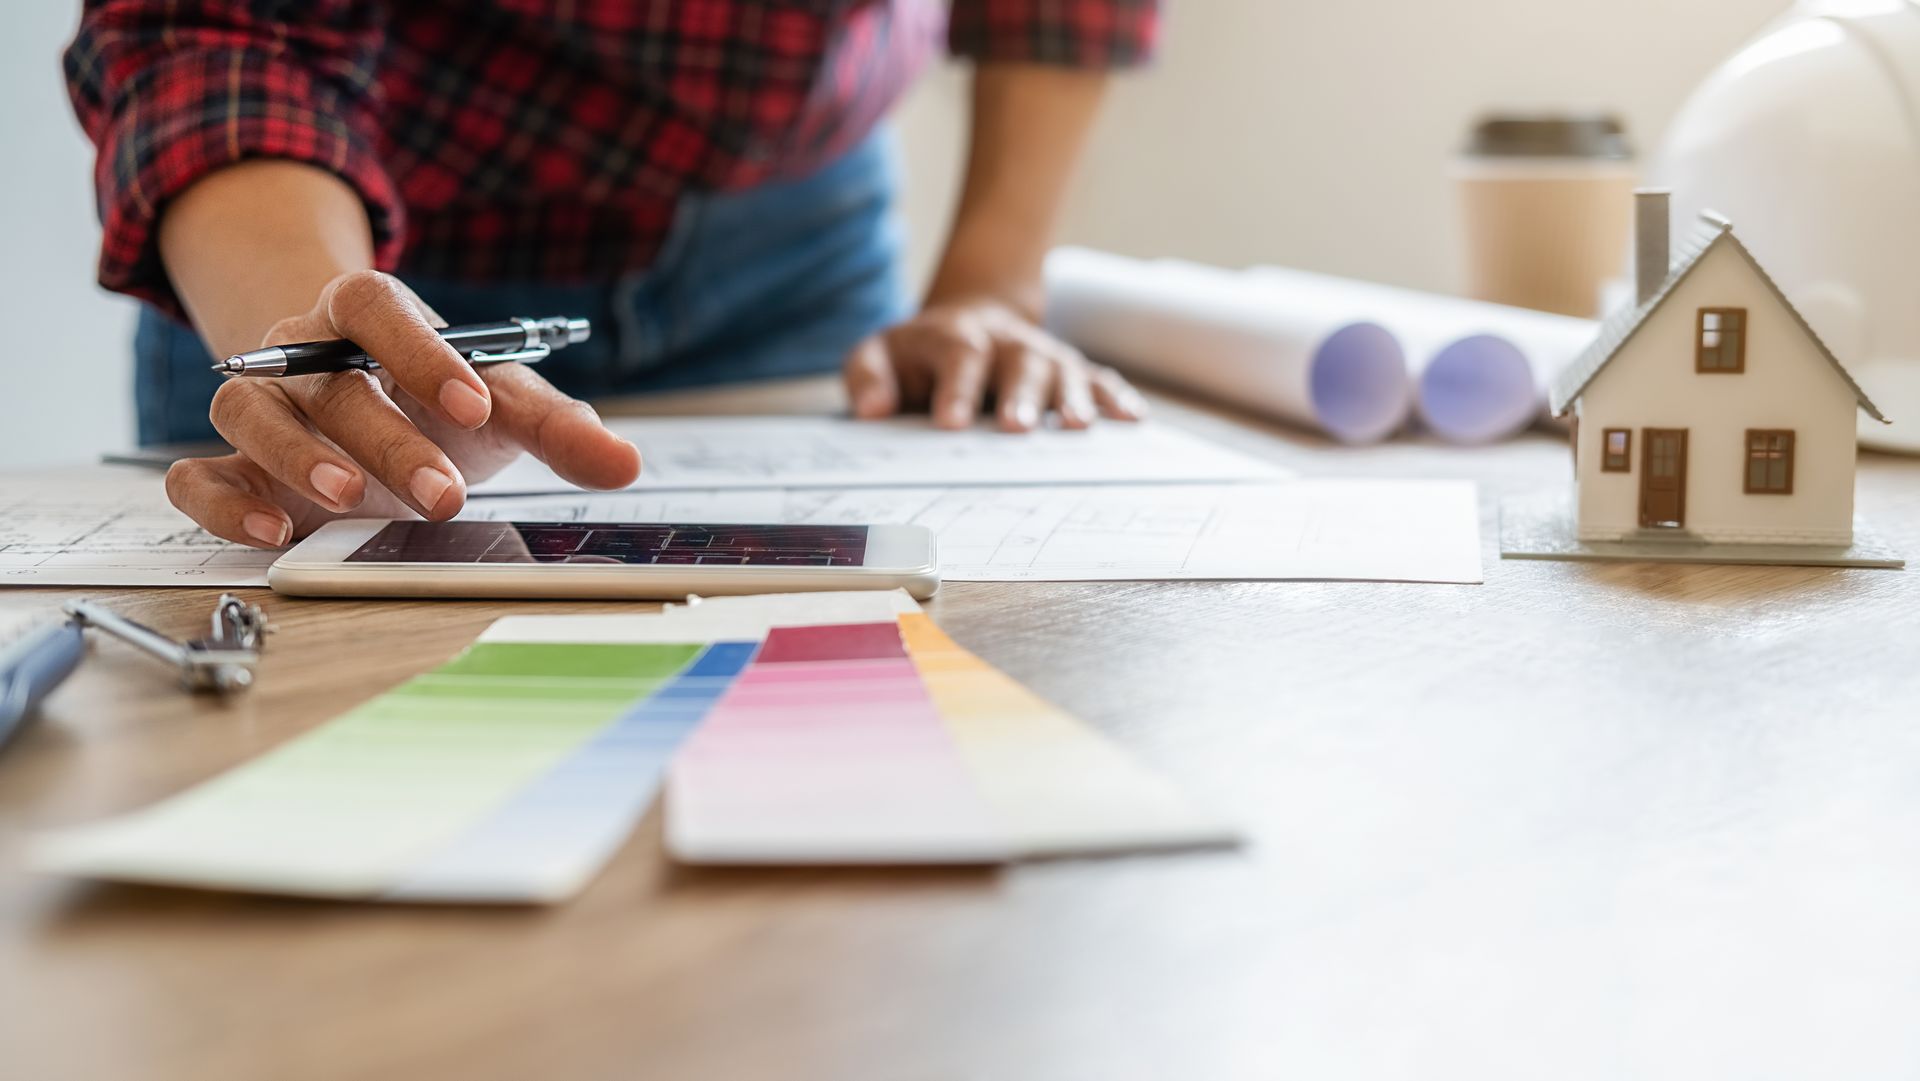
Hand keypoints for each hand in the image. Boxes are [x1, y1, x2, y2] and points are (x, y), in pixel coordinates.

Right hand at [167, 270, 641, 546]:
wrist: (373, 401)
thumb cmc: (441, 398)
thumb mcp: (503, 405)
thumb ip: (560, 428)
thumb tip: (627, 462)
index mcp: (368, 315)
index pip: (375, 306)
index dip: (419, 351)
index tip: (475, 404)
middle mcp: (301, 350)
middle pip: (328, 379)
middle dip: (386, 437)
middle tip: (444, 493)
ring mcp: (260, 404)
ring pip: (250, 412)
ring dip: (296, 455)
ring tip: (347, 501)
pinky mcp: (229, 464)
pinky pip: (193, 475)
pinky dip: (223, 503)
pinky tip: (274, 531)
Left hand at [842, 297, 1147, 431]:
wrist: (968, 322)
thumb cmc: (918, 356)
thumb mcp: (878, 355)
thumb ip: (868, 376)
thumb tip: (871, 408)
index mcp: (955, 337)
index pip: (958, 356)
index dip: (956, 387)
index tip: (951, 424)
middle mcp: (1004, 342)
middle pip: (1017, 361)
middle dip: (1020, 394)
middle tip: (1017, 428)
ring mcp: (1041, 355)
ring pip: (1062, 370)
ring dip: (1072, 397)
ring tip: (1078, 427)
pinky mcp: (1069, 371)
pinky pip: (1097, 380)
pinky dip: (1115, 398)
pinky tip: (1132, 420)